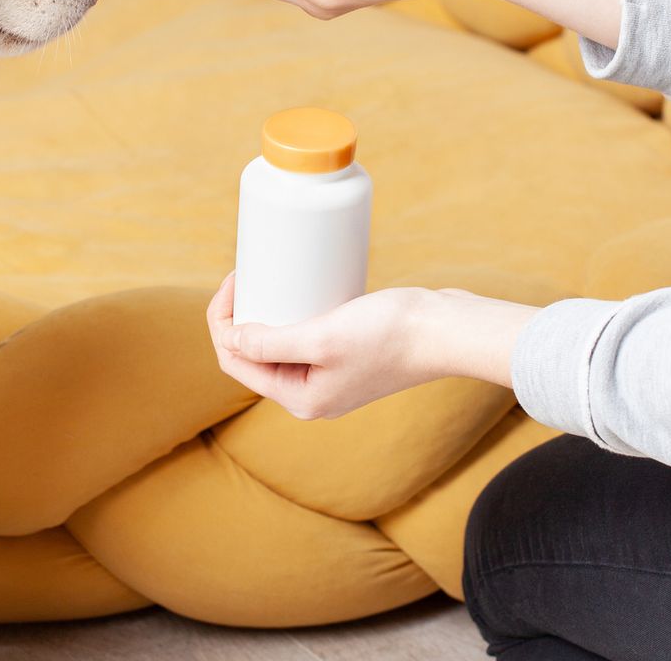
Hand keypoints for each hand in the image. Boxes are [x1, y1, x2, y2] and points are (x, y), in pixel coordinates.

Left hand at [205, 273, 539, 419]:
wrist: (447, 331)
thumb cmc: (391, 335)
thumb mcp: (322, 338)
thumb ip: (272, 344)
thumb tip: (230, 340)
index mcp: (300, 398)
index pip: (237, 361)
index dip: (223, 320)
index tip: (235, 278)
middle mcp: (313, 393)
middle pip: (255, 353)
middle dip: (243, 314)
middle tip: (249, 272)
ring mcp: (332, 375)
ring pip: (281, 343)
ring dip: (267, 313)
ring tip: (266, 276)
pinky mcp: (351, 354)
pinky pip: (308, 334)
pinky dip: (295, 312)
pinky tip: (295, 288)